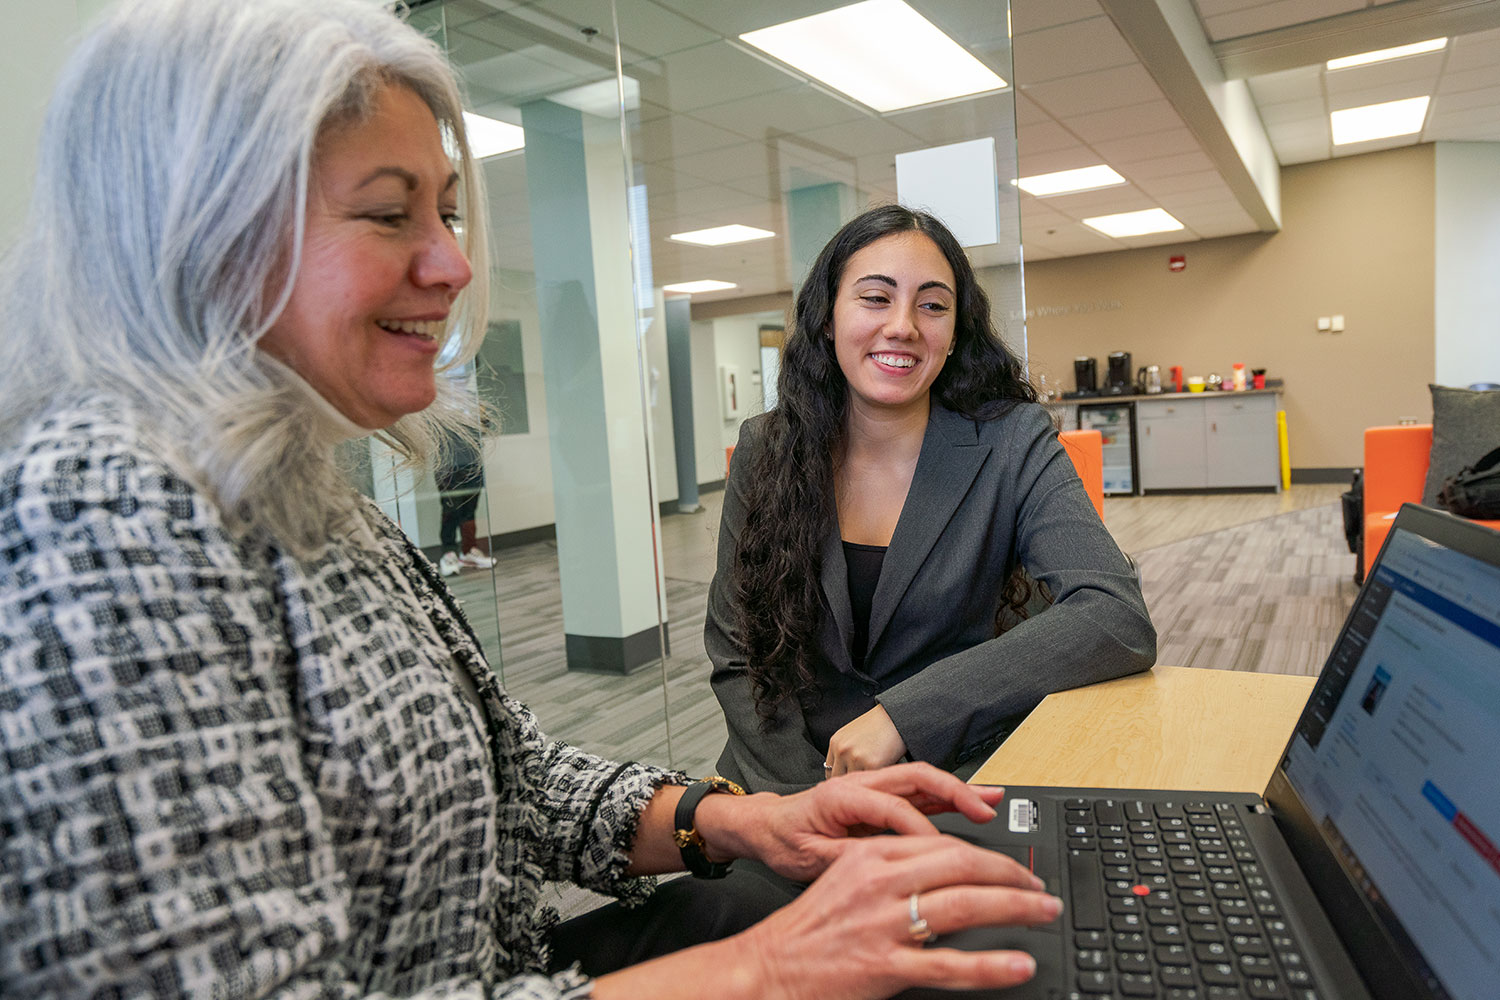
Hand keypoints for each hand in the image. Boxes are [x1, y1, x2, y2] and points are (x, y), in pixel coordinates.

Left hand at [696, 762, 1005, 882]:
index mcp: (840, 796)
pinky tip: (976, 805)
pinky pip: (920, 794)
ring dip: (959, 790)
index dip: (920, 830)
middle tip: (986, 810)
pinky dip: (949, 798)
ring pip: (923, 782)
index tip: (942, 853)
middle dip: (955, 793)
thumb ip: (845, 861)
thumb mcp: (808, 859)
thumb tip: (879, 869)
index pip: (891, 808)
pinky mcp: (881, 798)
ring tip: (994, 800)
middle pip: (916, 779)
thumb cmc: (783, 841)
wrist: (767, 826)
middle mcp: (860, 783)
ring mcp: (873, 787)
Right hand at [742, 834, 1059, 999]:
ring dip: (1016, 907)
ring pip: (966, 905)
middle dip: (1013, 874)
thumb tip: (943, 872)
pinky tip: (1017, 964)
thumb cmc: (806, 932)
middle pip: (964, 864)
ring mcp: (883, 924)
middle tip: (1041, 888)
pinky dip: (991, 965)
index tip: (1014, 866)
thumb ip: (890, 870)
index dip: (990, 853)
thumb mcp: (845, 880)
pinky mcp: (884, 966)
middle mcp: (880, 882)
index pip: (944, 843)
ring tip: (1044, 913)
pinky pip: (950, 965)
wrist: (766, 969)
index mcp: (872, 857)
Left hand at [826, 704, 906, 775]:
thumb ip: (843, 753)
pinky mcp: (871, 764)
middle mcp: (842, 750)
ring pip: (854, 782)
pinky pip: (870, 780)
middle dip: (850, 780)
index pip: (828, 770)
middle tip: (862, 778)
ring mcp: (855, 758)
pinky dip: (876, 779)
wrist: (896, 718)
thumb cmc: (878, 726)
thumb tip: (841, 773)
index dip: (841, 776)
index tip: (849, 778)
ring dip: (863, 781)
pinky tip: (881, 770)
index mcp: (835, 742)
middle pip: (838, 778)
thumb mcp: (852, 735)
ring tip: (874, 772)